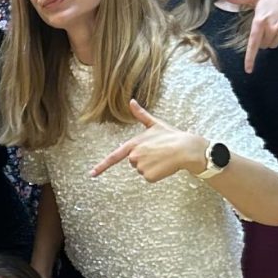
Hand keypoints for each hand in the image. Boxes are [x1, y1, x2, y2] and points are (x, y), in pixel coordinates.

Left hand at [90, 100, 208, 184]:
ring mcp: (141, 167)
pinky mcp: (149, 176)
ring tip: (162, 157)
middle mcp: (134, 156)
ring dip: (151, 165)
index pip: (114, 157)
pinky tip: (164, 165)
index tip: (92, 174)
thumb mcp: (155, 124)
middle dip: (144, 157)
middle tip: (158, 151)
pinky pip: (149, 177)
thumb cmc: (171, 136)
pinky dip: (157, 174)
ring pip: (142, 170)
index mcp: (134, 144)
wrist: (186, 149)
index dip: (101, 166)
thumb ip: (140, 115)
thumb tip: (131, 101)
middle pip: (134, 161)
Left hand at [221, 0, 277, 72]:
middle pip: (264, 45)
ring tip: (277, 22)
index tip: (248, 70)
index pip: (253, 44)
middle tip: (267, 24)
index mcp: (260, 21)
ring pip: (274, 44)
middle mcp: (272, 28)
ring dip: (273, 38)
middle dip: (263, 38)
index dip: (250, 58)